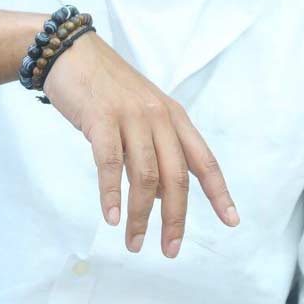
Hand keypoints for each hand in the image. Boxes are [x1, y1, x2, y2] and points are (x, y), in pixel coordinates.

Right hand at [43, 30, 238, 257]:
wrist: (72, 54)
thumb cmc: (106, 90)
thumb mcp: (141, 117)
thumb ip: (155, 152)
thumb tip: (165, 198)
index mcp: (174, 118)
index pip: (205, 161)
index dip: (219, 193)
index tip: (231, 221)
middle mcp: (159, 117)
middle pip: (176, 177)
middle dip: (175, 219)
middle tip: (170, 250)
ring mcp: (131, 117)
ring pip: (144, 176)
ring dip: (141, 216)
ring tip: (134, 242)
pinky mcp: (101, 119)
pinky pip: (109, 164)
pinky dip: (112, 195)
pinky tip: (112, 218)